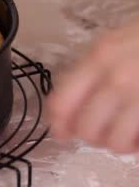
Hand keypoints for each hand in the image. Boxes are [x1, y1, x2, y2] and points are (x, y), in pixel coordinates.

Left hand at [47, 18, 138, 152]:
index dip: (59, 123)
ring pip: (116, 142)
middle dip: (93, 136)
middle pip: (87, 128)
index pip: (63, 102)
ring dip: (119, 144)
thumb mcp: (114, 42)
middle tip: (104, 132)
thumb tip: (63, 107)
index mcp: (99, 58)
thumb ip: (89, 70)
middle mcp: (117, 78)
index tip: (63, 133)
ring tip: (128, 135)